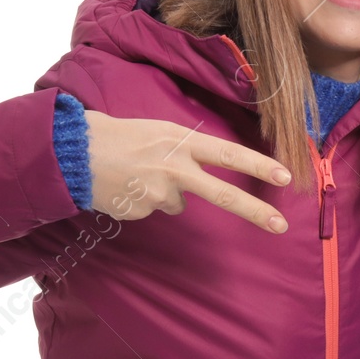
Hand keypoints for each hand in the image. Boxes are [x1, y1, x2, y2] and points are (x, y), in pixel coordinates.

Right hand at [84, 108, 291, 231]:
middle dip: (254, 211)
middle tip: (280, 226)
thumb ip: (184, 151)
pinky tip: (124, 187)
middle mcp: (174, 168)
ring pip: (177, 203)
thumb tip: (197, 179)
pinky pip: (152, 210)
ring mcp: (158, 193)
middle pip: (222, 193)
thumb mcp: (158, 131)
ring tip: (135, 175)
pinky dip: (141, 201)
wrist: (73, 151)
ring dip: (162, 193)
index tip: (285, 176)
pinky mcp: (142, 211)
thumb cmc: (118, 136)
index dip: (258, 165)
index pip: (228, 153)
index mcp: (180, 141)